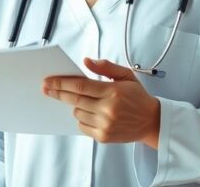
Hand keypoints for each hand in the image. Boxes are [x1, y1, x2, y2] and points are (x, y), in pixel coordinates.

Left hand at [44, 58, 160, 146]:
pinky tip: (92, 114)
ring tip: (87, 102)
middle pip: (74, 99)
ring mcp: (105, 124)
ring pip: (77, 113)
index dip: (62, 82)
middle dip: (59, 93)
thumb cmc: (138, 97)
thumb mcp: (126, 76)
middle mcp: (108, 109)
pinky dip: (83, 119)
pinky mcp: (103, 136)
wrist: (151, 121)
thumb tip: (86, 62)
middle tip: (47, 88)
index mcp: (113, 91)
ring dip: (76, 106)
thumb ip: (106, 67)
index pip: (80, 85)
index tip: (49, 81)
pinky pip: (82, 126)